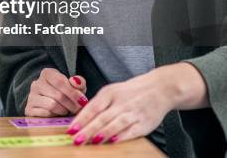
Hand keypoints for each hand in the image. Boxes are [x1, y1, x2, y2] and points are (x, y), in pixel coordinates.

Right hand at [25, 68, 87, 116]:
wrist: (51, 106)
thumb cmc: (66, 94)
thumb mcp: (75, 87)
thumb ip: (79, 82)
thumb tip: (76, 82)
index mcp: (47, 73)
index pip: (60, 81)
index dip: (73, 92)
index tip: (83, 101)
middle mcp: (36, 83)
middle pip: (58, 95)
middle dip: (72, 104)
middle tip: (79, 109)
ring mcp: (31, 96)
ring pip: (52, 105)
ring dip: (64, 110)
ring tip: (67, 111)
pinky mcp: (29, 109)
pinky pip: (45, 114)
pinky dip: (55, 116)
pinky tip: (58, 114)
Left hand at [66, 63, 206, 144]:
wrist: (159, 88)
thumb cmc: (130, 92)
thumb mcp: (111, 92)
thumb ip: (98, 105)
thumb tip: (81, 120)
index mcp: (109, 93)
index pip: (92, 108)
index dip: (81, 119)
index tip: (71, 129)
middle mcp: (121, 102)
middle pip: (102, 117)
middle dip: (88, 130)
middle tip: (77, 139)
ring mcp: (133, 112)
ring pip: (116, 123)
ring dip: (104, 133)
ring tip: (92, 141)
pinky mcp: (145, 123)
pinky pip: (132, 130)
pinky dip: (122, 136)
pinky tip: (113, 141)